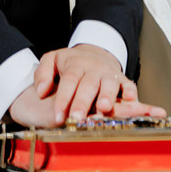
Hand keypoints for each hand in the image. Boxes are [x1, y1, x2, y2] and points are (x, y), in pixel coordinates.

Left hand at [23, 45, 165, 126]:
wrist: (94, 53)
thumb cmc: (70, 62)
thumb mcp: (52, 60)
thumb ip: (42, 74)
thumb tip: (40, 92)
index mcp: (75, 64)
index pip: (69, 81)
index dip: (64, 98)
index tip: (58, 117)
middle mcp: (93, 68)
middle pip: (88, 85)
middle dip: (83, 102)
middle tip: (77, 118)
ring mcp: (109, 73)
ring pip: (109, 84)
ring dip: (107, 96)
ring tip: (102, 109)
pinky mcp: (122, 79)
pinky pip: (128, 84)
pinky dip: (130, 91)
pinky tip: (129, 100)